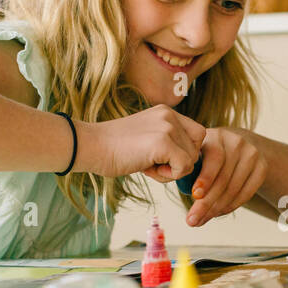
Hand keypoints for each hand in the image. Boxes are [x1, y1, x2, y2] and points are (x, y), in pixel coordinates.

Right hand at [91, 105, 205, 180]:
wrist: (90, 146)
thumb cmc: (114, 149)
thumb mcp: (147, 137)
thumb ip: (168, 141)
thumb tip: (190, 161)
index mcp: (166, 112)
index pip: (197, 135)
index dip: (183, 152)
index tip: (159, 156)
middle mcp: (170, 115)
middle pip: (197, 148)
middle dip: (179, 163)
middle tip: (152, 163)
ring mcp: (167, 127)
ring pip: (191, 160)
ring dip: (172, 171)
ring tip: (147, 164)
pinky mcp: (163, 142)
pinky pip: (184, 167)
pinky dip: (169, 175)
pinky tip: (148, 169)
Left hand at [184, 128, 268, 226]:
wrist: (238, 146)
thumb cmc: (210, 155)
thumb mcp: (199, 153)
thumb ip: (191, 168)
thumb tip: (186, 196)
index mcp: (217, 136)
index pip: (214, 158)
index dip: (205, 178)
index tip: (195, 196)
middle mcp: (237, 142)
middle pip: (224, 178)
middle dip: (207, 203)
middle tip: (192, 220)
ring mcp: (252, 155)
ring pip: (234, 188)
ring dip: (217, 209)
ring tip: (201, 220)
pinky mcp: (262, 168)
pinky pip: (246, 193)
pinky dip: (231, 206)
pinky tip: (217, 213)